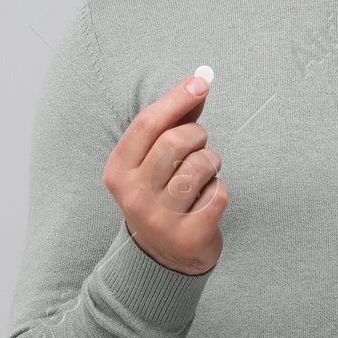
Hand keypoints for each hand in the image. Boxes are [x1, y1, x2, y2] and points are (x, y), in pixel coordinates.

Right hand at [102, 72, 226, 274]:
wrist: (164, 257)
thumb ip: (174, 120)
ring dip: (211, 163)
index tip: (201, 81)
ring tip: (203, 176)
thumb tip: (199, 81)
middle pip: (176, 141)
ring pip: (201, 166)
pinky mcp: (188, 237)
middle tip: (199, 145)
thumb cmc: (162, 192)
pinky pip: (218, 193)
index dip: (177, 99)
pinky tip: (205, 202)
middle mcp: (133, 196)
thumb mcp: (155, 159)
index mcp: (118, 171)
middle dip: (198, 135)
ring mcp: (160, 220)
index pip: (146, 124)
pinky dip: (218, 190)